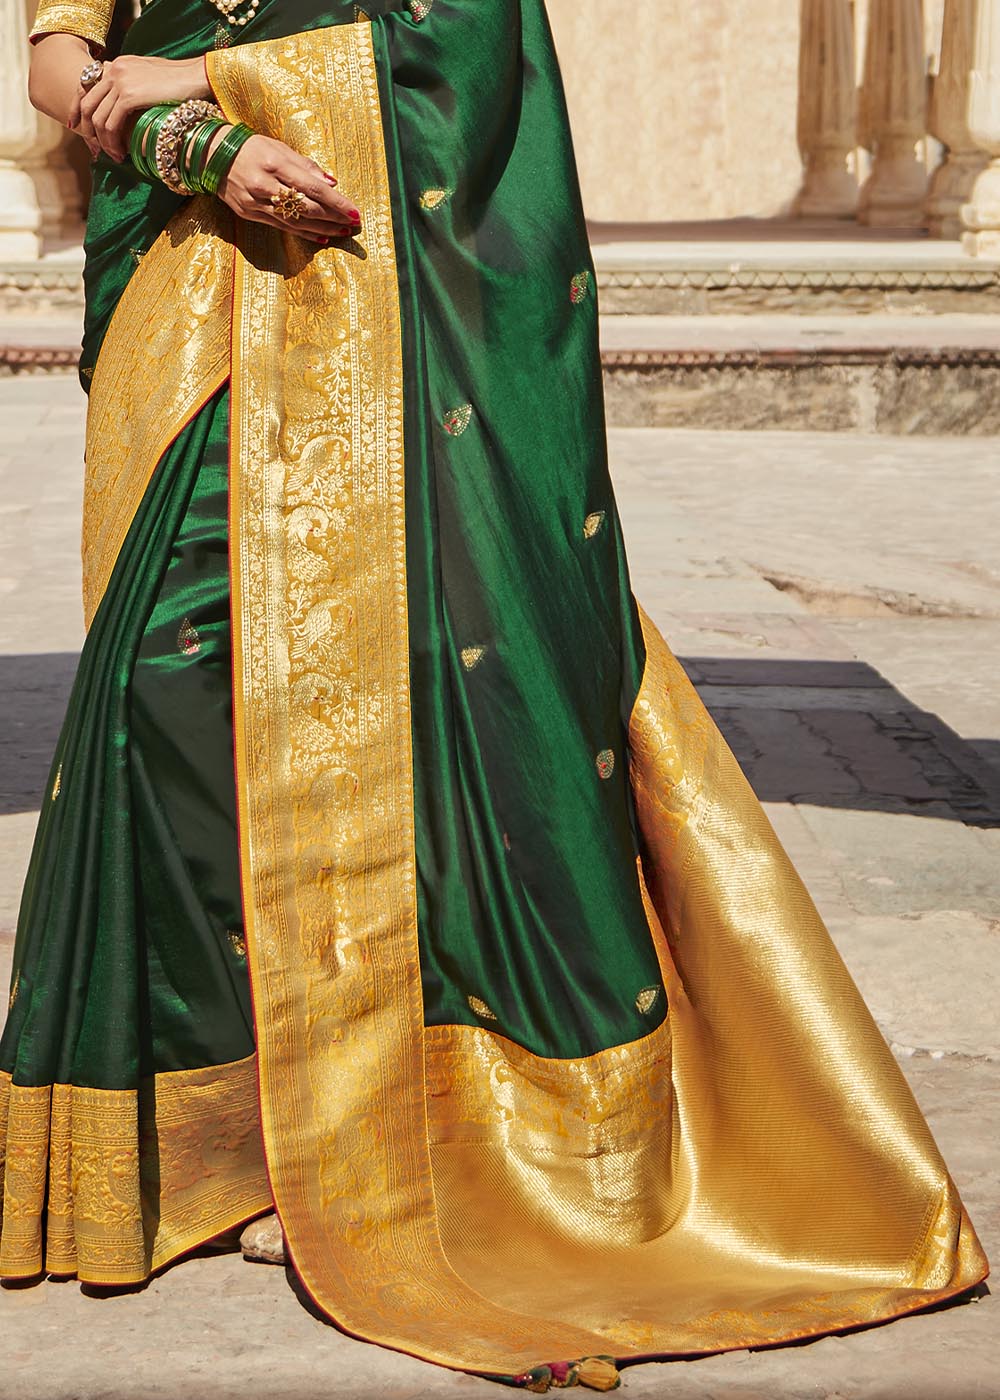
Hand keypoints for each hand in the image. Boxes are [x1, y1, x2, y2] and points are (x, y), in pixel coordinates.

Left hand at [70, 55, 211, 162]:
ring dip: (103, 142)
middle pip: (87, 103)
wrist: (197, 76)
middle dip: (88, 130)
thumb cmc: (182, 82)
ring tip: (114, 156)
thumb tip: (129, 104)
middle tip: (95, 150)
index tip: (76, 126)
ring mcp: (120, 81)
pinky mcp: (129, 95)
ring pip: (98, 117)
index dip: (76, 107)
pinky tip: (121, 153)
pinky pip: (111, 124)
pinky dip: (112, 142)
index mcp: (118, 64)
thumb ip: (135, 87)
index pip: (86, 84)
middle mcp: (114, 69)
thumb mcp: (152, 80)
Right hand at [216, 133, 362, 243]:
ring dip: (323, 229)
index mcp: (275, 163)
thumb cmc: (251, 148)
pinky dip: (305, 233)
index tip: (355, 211)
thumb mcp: (278, 147)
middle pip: (307, 207)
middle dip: (334, 217)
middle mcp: (265, 185)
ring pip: (296, 221)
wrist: (211, 155)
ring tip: (342, 232)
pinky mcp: (250, 214)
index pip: (313, 187)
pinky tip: (322, 237)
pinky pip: (283, 227)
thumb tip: (331, 182)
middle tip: (353, 224)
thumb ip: (305, 165)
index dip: (336, 202)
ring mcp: (256, 202)